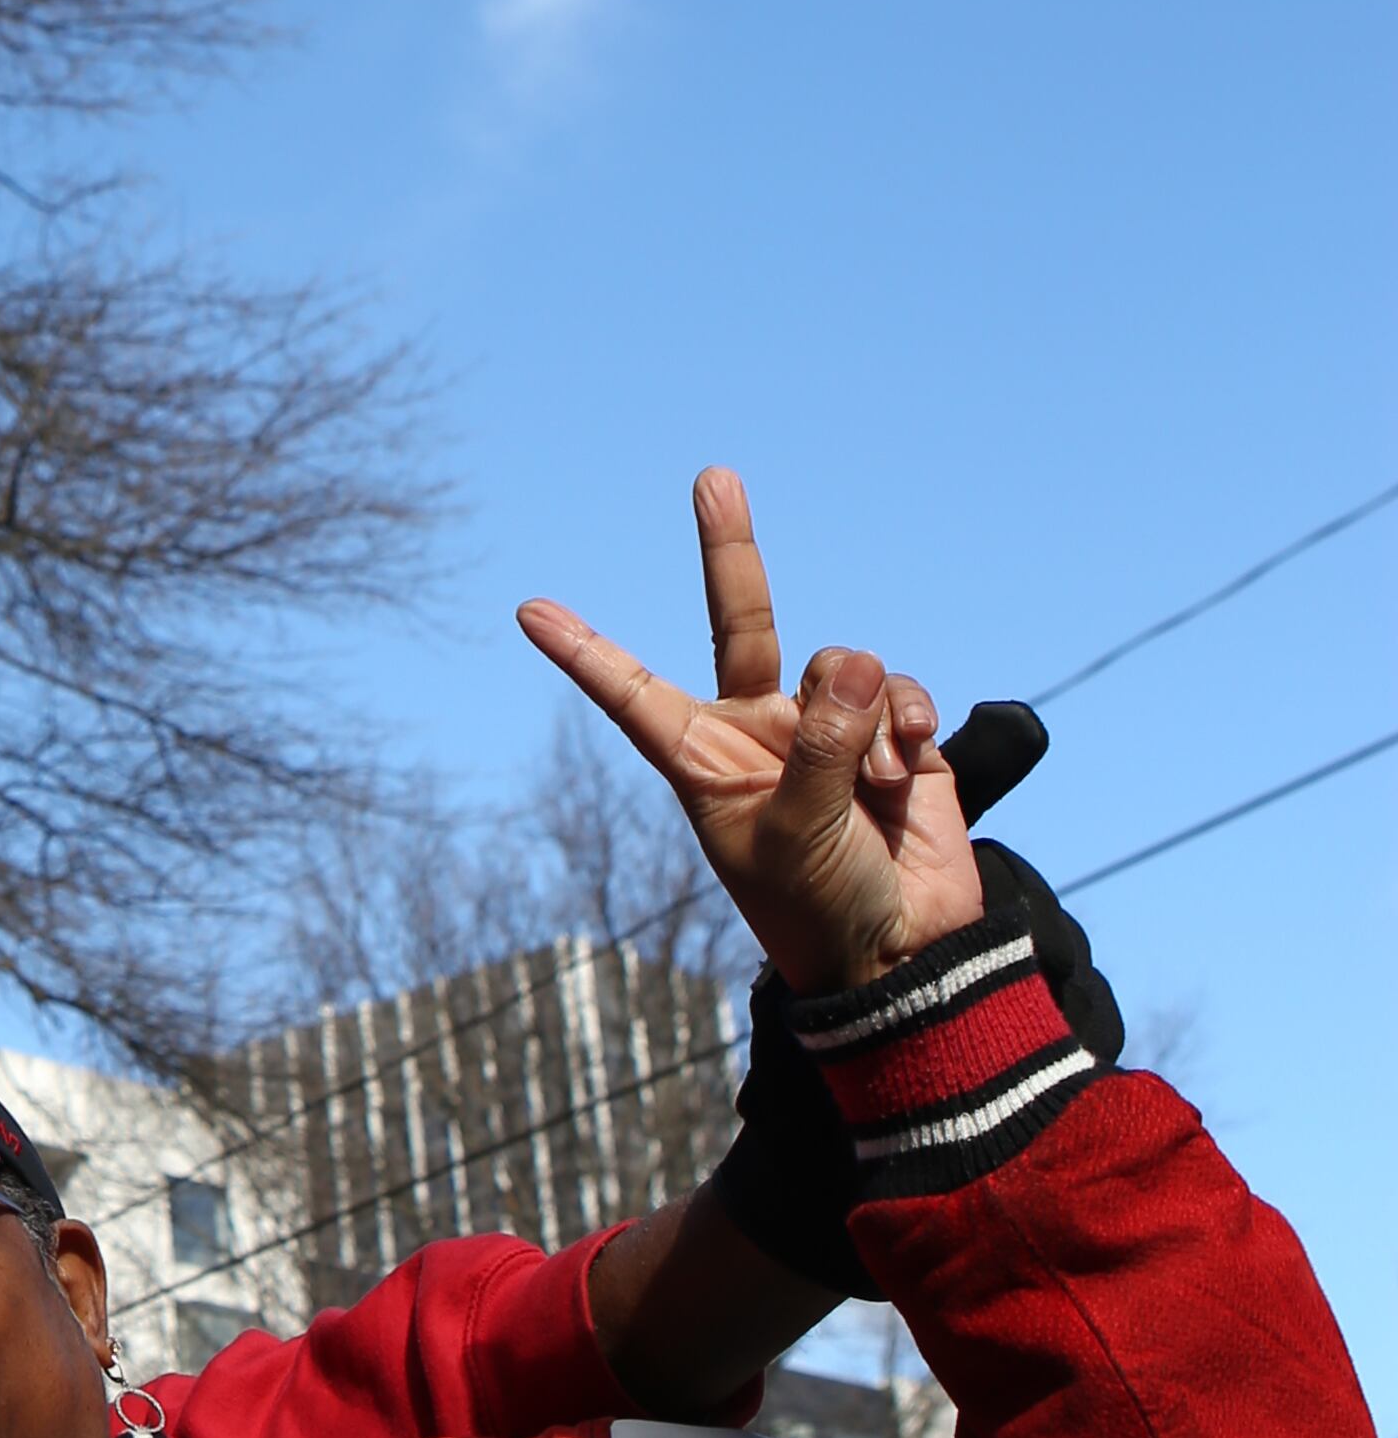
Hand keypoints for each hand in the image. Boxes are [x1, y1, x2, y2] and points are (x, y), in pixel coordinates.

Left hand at [518, 471, 983, 996]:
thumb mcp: (798, 834)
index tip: (528, 610)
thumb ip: (820, 745)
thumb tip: (853, 661)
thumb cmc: (823, 910)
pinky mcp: (893, 736)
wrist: (907, 957)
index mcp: (704, 762)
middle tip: (712, 479)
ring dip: (866, 714)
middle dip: (730, 552)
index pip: (632, 695)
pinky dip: (907, 719)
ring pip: (844, 664)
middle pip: (741, 622)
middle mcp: (760, 732)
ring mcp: (827, 729)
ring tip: (874, 782)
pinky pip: (897, 691)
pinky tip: (910, 764)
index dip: (586, 652)